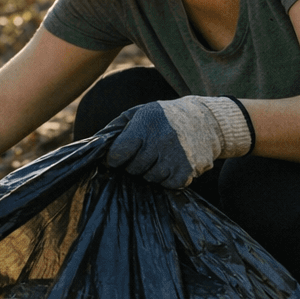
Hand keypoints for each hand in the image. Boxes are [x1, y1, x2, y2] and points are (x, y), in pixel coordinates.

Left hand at [106, 96, 252, 188]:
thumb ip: (115, 128)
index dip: (114, 158)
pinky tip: (170, 165)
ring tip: (158, 158)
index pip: (119, 153)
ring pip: (150, 178)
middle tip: (143, 154)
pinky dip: (166, 179)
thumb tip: (93, 145)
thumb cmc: (164, 117)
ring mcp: (176, 158)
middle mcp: (161, 141)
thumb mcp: (139, 113)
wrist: (206, 120)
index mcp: (146, 125)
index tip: (117, 157)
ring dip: (150, 172)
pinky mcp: (188, 171)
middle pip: (133, 169)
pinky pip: (167, 185)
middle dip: (133, 164)